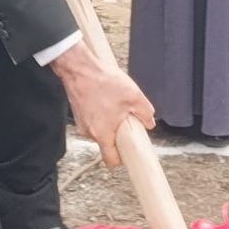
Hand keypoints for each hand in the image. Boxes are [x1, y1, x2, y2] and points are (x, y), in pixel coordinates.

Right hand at [47, 40, 156, 167]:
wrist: (79, 68)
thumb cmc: (102, 82)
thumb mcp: (134, 96)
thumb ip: (146, 113)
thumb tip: (149, 122)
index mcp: (102, 134)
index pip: (111, 160)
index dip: (122, 159)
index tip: (129, 153)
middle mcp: (89, 132)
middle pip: (107, 143)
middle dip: (118, 135)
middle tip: (126, 120)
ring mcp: (82, 123)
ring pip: (100, 130)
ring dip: (109, 122)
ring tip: (115, 104)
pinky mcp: (79, 113)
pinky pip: (94, 120)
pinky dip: (101, 113)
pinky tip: (105, 98)